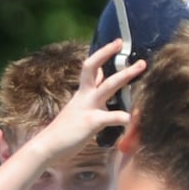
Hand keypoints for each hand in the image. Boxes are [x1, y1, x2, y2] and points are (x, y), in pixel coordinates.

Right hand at [23, 39, 145, 160]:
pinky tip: (134, 118)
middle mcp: (84, 96)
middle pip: (94, 67)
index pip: (91, 68)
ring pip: (109, 85)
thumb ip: (88, 99)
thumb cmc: (64, 132)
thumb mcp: (76, 110)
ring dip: (126, 74)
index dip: (103, 54)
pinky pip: (112, 117)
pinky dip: (124, 117)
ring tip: (141, 65)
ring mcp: (88, 107)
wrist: (47, 146)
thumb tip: (97, 90)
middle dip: (108, 53)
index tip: (116, 43)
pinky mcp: (92, 122)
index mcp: (81, 94)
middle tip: (123, 43)